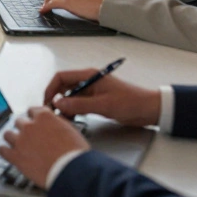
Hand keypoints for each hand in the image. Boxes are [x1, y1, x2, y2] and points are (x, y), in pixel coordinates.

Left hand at [0, 106, 88, 188]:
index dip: (34, 117)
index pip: (32, 110)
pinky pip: (2, 150)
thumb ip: (57, 122)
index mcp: (44, 117)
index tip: (35, 122)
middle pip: (19, 122)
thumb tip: (53, 121)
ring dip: (13, 139)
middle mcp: (30, 126)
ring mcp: (21, 141)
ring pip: (8, 134)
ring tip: (19, 146)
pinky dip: (5, 151)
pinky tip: (9, 154)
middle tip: (30, 137)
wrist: (72, 172)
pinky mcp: (15, 156)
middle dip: (24, 129)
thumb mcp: (71, 130)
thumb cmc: (75, 153)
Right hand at [42, 70, 161, 126]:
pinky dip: (73, 111)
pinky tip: (73, 120)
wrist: (149, 110)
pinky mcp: (96, 101)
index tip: (47, 103)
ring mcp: (92, 92)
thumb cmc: (131, 102)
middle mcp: (88, 81)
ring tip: (63, 119)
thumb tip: (58, 103)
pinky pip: (78, 104)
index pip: (61, 77)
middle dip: (56, 100)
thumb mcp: (103, 105)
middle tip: (53, 114)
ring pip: (70, 97)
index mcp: (89, 76)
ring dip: (64, 107)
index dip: (51, 89)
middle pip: (64, 87)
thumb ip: (79, 104)